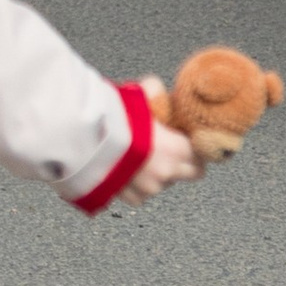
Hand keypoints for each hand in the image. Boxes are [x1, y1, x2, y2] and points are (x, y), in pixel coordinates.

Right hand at [111, 79, 203, 205]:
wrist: (83, 140)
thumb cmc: (112, 119)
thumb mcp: (137, 95)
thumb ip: (153, 92)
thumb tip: (156, 89)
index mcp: (175, 150)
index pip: (202, 157)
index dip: (197, 148)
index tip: (189, 142)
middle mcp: (165, 173)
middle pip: (191, 174)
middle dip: (184, 163)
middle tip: (172, 150)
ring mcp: (147, 188)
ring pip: (163, 184)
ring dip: (158, 174)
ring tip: (143, 157)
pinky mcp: (128, 197)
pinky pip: (140, 195)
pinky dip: (137, 185)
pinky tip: (128, 170)